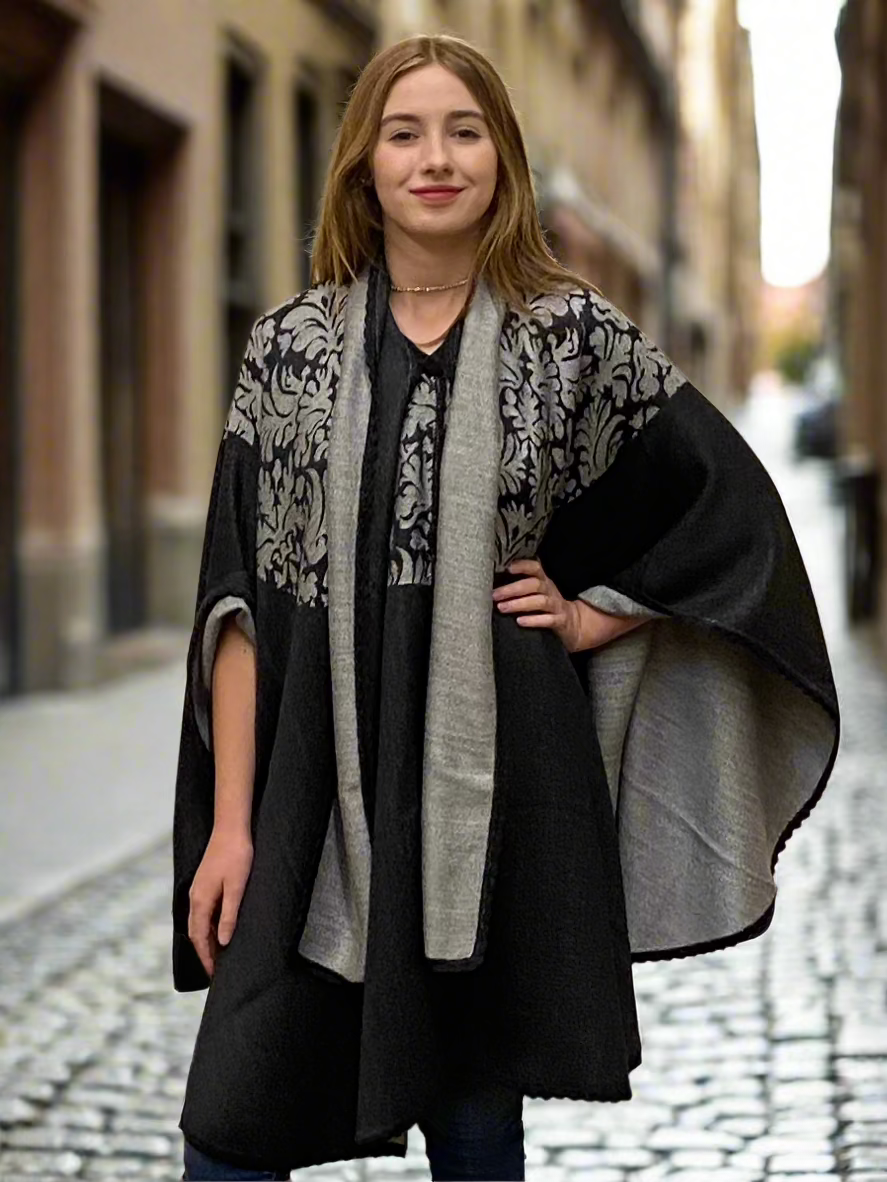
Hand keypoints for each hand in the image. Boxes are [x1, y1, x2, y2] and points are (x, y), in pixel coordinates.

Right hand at [188, 827, 253, 979]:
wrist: (231, 827)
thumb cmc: (236, 855)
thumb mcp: (236, 887)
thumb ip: (229, 914)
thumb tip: (222, 941)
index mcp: (200, 901)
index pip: (199, 937)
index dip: (206, 957)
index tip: (213, 974)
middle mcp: (195, 897)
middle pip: (196, 932)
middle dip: (204, 952)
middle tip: (216, 970)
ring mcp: (198, 889)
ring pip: (199, 921)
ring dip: (206, 939)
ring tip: (218, 954)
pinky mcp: (205, 883)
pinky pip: (203, 911)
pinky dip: (208, 925)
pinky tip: (218, 928)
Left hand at [492, 558, 584, 651]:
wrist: (573, 623)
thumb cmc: (546, 605)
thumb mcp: (537, 592)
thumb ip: (521, 585)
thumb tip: (492, 581)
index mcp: (543, 581)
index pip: (535, 568)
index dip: (522, 566)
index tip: (507, 568)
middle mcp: (550, 591)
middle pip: (534, 585)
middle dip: (513, 589)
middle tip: (495, 595)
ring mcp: (556, 606)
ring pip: (540, 601)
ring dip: (519, 604)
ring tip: (502, 608)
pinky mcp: (560, 621)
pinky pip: (548, 620)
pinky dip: (534, 620)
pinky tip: (520, 621)